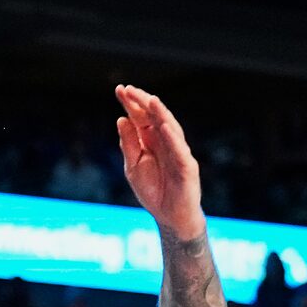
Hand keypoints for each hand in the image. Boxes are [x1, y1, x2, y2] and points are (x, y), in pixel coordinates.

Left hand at [114, 85, 202, 232]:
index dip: (131, 103)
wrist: (170, 217)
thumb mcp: (133, 167)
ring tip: (150, 100)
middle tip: (129, 90)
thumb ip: (128, 144)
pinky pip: (180, 150)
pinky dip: (173, 138)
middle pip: (154, 116)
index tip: (119, 89)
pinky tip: (164, 126)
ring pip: (170, 128)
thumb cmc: (153, 191)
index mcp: (150, 140)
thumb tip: (121, 119)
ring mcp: (178, 152)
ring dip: (160, 113)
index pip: (140, 116)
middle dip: (143, 102)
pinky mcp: (187, 166)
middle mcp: (165, 141)